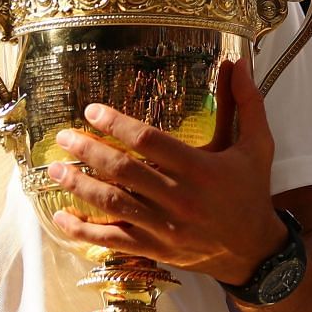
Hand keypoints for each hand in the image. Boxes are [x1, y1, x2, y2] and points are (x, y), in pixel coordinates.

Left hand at [46, 58, 286, 285]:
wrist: (254, 249)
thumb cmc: (252, 191)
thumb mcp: (257, 145)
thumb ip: (247, 103)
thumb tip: (237, 62)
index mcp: (201, 169)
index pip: (149, 142)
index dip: (117, 124)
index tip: (92, 111)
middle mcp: (180, 198)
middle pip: (124, 172)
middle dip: (89, 152)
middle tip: (64, 137)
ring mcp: (165, 227)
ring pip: (114, 205)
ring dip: (79, 187)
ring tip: (54, 170)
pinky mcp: (156, 250)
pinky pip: (114, 241)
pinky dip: (84, 232)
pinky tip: (62, 219)